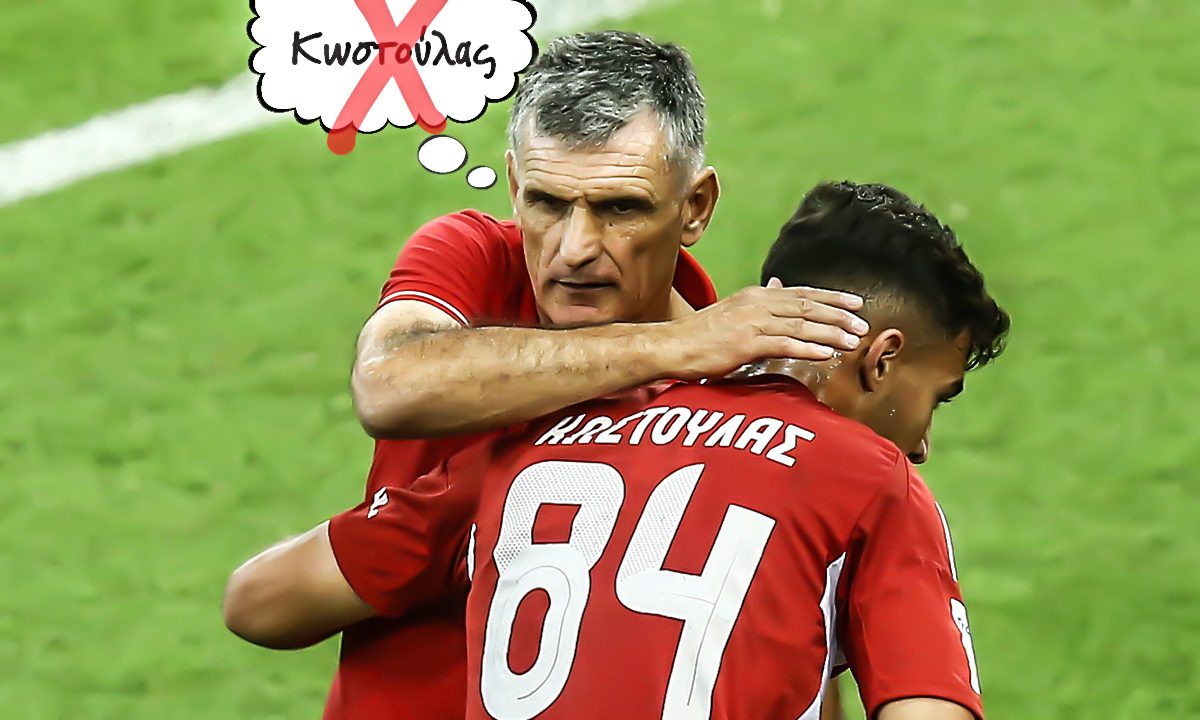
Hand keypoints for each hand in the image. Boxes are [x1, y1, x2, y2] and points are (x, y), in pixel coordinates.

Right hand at [664, 279, 868, 378]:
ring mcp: (751, 323)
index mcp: (756, 295)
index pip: (802, 293)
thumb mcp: (733, 310)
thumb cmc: (701, 334)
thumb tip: (779, 285)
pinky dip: (808, 348)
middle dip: (838, 315)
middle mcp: (757, 304)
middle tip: (863, 324)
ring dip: (830, 333)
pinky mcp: (745, 344)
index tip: (856, 303)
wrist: (672, 345)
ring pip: (800, 326)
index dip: (831, 298)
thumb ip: (760, 302)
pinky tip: (826, 353)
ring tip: (852, 341)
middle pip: (807, 307)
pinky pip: (784, 345)